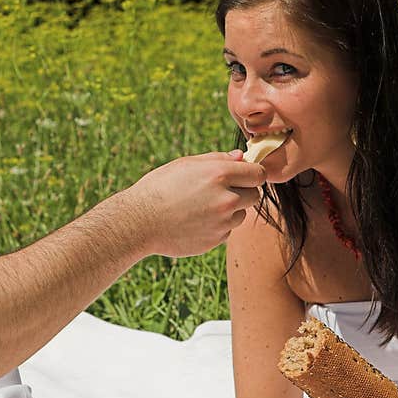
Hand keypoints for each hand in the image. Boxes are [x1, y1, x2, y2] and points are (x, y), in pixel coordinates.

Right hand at [125, 150, 265, 257]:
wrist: (139, 222)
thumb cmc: (159, 188)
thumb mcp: (185, 164)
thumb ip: (217, 159)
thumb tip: (241, 157)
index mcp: (219, 174)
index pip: (258, 174)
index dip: (252, 174)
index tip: (244, 176)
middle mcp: (226, 199)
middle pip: (255, 195)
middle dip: (243, 192)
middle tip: (221, 192)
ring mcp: (222, 222)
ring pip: (241, 214)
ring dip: (230, 211)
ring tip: (202, 207)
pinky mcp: (216, 239)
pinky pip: (227, 230)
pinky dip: (217, 226)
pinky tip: (195, 221)